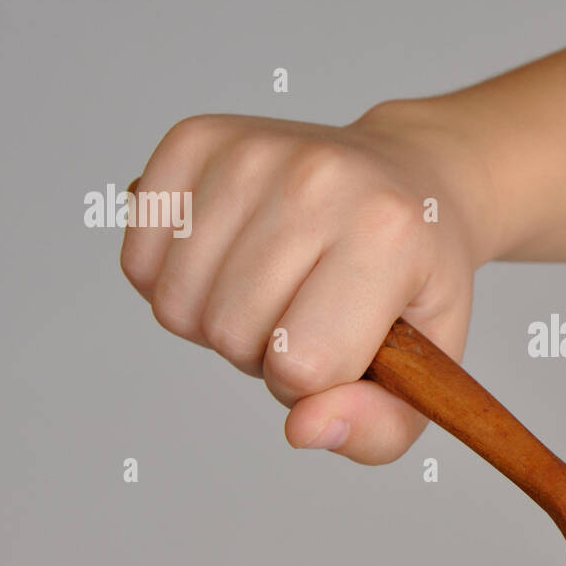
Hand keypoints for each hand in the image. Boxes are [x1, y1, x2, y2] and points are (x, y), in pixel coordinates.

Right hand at [120, 102, 491, 463]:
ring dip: (215, 321)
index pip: (299, 363)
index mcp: (388, 233)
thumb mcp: (428, 371)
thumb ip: (377, 427)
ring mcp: (251, 151)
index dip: (311, 382)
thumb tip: (303, 428)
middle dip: (261, 353)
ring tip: (272, 287)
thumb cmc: (413, 282)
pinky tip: (230, 258)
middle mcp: (316, 178)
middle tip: (307, 313)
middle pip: (228, 333)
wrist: (409, 182)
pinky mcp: (195, 137)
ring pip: (176, 305)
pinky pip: (137, 261)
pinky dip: (172, 281)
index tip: (344, 346)